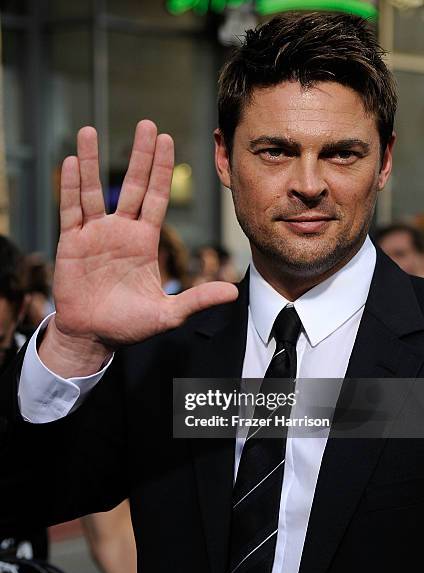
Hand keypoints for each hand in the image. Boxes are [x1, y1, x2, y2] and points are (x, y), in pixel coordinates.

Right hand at [40, 121, 237, 374]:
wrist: (94, 336)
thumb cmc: (129, 324)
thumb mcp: (167, 313)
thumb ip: (197, 300)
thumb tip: (233, 292)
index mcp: (144, 241)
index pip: (156, 198)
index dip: (161, 170)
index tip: (167, 140)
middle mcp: (121, 232)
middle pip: (132, 186)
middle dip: (139, 156)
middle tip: (146, 124)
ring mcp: (95, 235)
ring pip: (94, 191)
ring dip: (91, 162)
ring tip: (88, 131)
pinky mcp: (72, 244)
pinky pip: (71, 211)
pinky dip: (70, 188)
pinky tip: (70, 163)